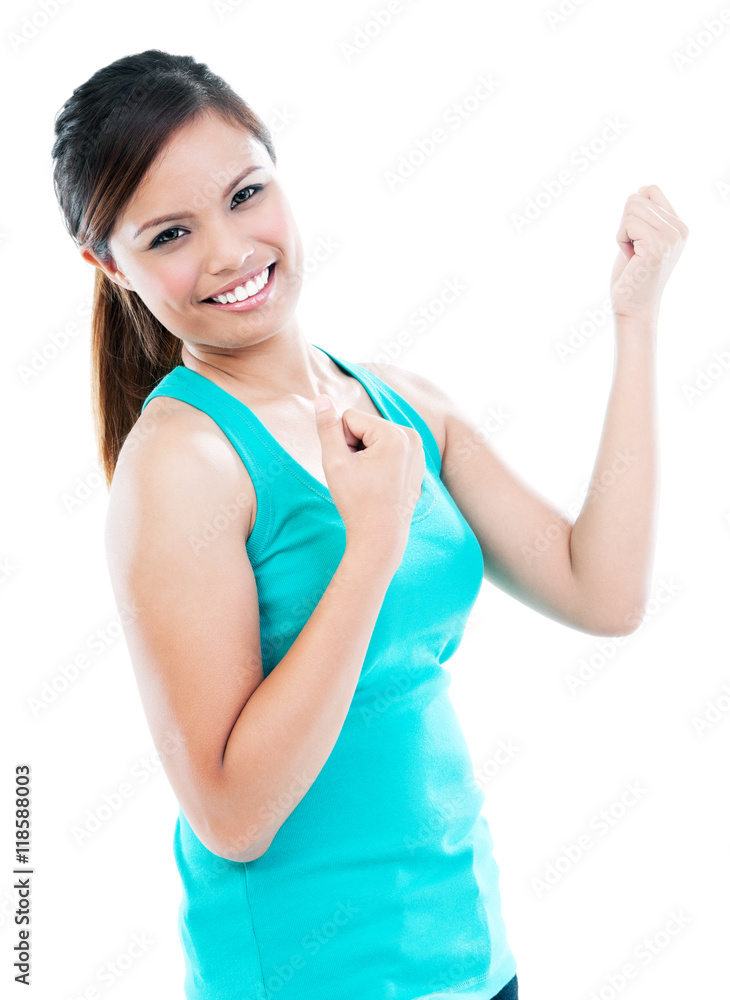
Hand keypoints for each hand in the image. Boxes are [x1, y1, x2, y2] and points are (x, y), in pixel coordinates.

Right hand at [314, 395, 425, 551]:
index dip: (341, 442)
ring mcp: (418, 449)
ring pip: (375, 437)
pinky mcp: (417, 460)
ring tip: (370, 481)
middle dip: (355, 447)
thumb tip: (321, 398)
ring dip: (366, 455)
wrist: (381, 536)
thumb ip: (327, 427)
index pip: (350, 418)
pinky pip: (388, 449)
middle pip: (365, 426)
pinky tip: (381, 484)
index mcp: (395, 434)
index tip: (351, 468)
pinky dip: (379, 462)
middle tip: (360, 477)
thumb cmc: (357, 501)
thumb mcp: (334, 462)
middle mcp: (412, 436)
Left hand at [610, 185, 688, 325]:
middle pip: (637, 198)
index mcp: (678, 226)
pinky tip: (631, 258)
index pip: (650, 190)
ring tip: (633, 254)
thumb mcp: (641, 238)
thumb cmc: (632, 277)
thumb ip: (644, 215)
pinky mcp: (657, 245)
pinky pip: (626, 224)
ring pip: (631, 207)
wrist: (633, 309)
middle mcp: (679, 229)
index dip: (632, 211)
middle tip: (633, 250)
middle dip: (625, 225)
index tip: (636, 238)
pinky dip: (620, 240)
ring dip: (622, 232)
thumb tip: (641, 189)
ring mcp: (670, 236)